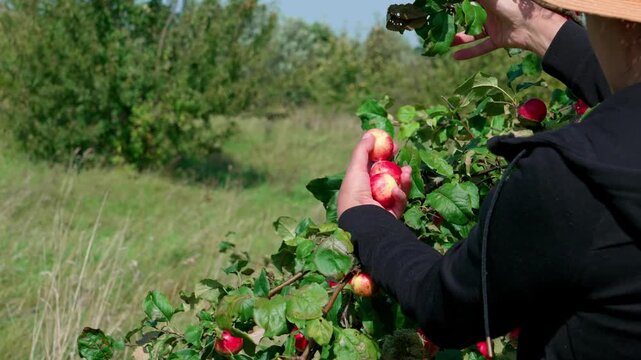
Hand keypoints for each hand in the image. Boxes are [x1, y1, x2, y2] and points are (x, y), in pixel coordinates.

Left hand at [337, 133, 411, 218]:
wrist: (361, 219)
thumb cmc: (354, 193)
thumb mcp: (355, 168)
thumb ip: (362, 150)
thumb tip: (369, 135)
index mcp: (360, 183)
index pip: (374, 166)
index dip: (384, 155)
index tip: (393, 145)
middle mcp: (371, 193)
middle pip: (389, 176)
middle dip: (398, 166)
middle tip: (404, 156)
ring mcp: (382, 204)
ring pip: (398, 188)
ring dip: (403, 179)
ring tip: (407, 172)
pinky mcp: (392, 214)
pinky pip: (400, 201)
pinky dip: (400, 195)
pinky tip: (396, 193)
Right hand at [452, 0, 567, 59]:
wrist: (533, 27)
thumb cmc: (514, 8)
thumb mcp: (492, 0)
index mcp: (490, 2)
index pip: (470, 4)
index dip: (459, 6)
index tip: (445, 9)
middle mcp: (491, 13)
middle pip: (470, 19)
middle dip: (456, 22)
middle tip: (441, 26)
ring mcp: (494, 27)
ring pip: (473, 34)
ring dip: (460, 39)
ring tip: (445, 42)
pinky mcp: (497, 40)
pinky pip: (480, 48)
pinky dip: (469, 53)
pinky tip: (455, 57)